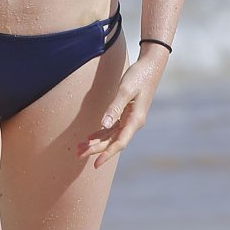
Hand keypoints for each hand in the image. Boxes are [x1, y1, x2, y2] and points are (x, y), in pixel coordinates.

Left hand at [77, 48, 168, 167]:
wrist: (151, 65)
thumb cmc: (139, 76)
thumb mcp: (125, 90)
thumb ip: (114, 108)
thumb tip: (104, 125)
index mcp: (135, 120)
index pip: (119, 143)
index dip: (106, 154)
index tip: (95, 164)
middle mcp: (133, 122)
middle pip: (113, 141)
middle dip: (96, 149)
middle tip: (78, 155)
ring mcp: (130, 118)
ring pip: (111, 135)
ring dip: (96, 142)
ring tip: (80, 148)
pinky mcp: (127, 113)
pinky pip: (113, 127)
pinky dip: (101, 132)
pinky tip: (91, 136)